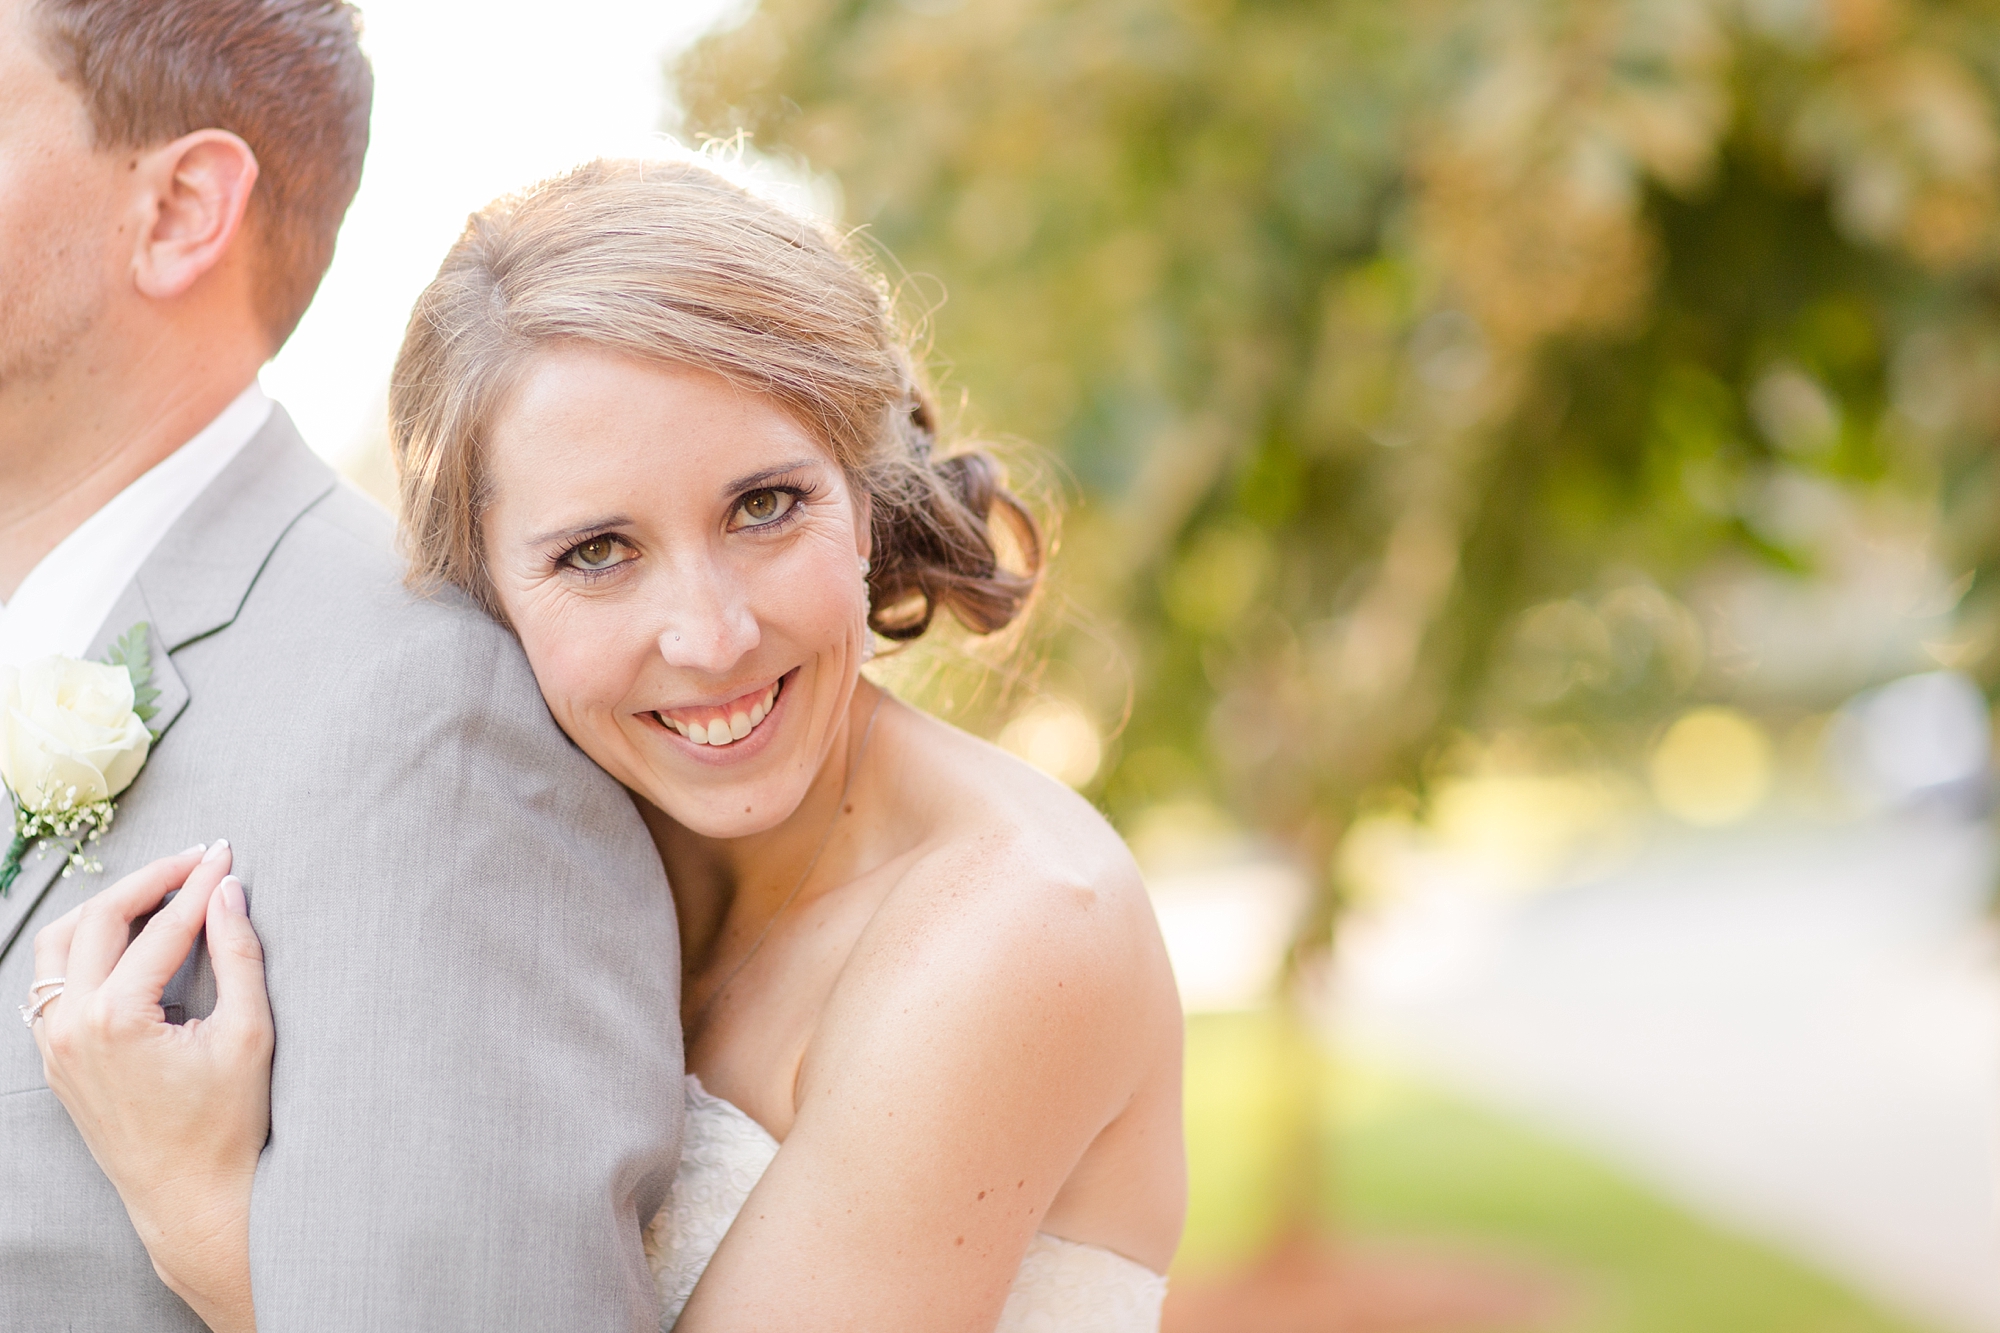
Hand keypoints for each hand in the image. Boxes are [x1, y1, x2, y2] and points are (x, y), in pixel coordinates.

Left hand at [31, 842, 270, 1332]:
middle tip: (196, 859)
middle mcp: (71, 1027)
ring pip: (58, 946)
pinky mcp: (55, 1060)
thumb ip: (239, 954)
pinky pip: (51, 984)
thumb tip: (227, 892)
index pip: (161, 928)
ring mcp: (54, 1045)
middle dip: (149, 881)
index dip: (199, 884)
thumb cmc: (227, 1124)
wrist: (191, 1196)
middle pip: (97, 919)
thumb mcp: (248, 1034)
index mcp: (116, 1020)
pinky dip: (82, 949)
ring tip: (156, 892)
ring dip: (104, 909)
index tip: (228, 854)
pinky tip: (122, 942)